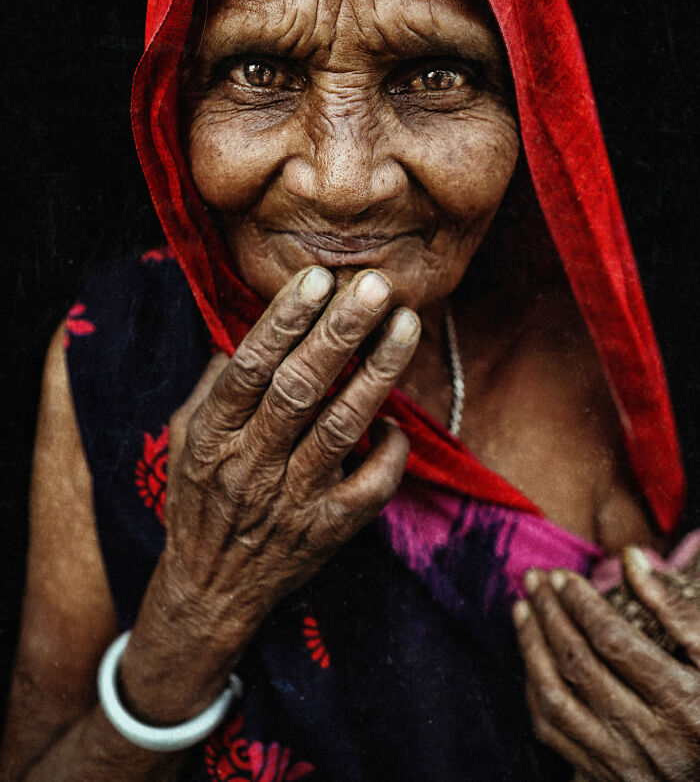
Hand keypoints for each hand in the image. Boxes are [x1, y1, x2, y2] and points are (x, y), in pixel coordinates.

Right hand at [122, 265, 415, 717]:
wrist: (209, 592)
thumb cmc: (199, 502)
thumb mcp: (184, 440)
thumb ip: (213, 387)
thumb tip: (243, 333)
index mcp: (212, 436)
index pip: (249, 368)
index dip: (283, 321)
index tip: (316, 278)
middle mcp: (251, 465)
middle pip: (300, 389)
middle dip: (340, 332)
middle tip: (374, 285)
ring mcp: (292, 500)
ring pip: (342, 428)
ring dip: (377, 373)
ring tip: (405, 323)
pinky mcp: (327, 531)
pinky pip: (370, 489)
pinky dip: (390, 453)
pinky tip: (399, 422)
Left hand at [513, 550, 699, 779]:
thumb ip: (675, 608)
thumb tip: (631, 558)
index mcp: (679, 700)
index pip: (613, 641)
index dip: (581, 603)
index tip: (563, 576)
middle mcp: (646, 735)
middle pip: (578, 664)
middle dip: (549, 613)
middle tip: (535, 579)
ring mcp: (621, 760)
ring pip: (555, 698)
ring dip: (531, 647)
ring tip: (522, 609)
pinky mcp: (603, 775)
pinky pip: (552, 730)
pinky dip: (534, 690)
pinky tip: (531, 657)